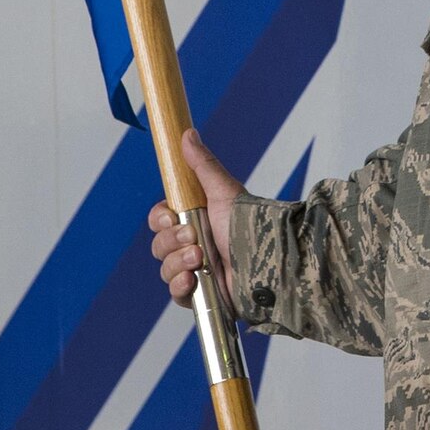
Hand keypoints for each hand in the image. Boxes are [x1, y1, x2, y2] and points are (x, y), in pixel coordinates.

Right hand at [148, 129, 240, 312]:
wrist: (269, 264)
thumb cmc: (249, 225)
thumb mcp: (224, 192)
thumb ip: (203, 165)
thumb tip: (187, 133)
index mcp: (195, 220)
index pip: (160, 220)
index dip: (161, 220)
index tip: (173, 216)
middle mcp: (193, 245)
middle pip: (159, 245)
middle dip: (172, 243)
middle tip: (195, 240)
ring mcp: (196, 271)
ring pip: (165, 269)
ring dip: (178, 264)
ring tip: (201, 260)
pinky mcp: (202, 296)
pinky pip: (177, 294)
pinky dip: (181, 287)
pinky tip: (194, 281)